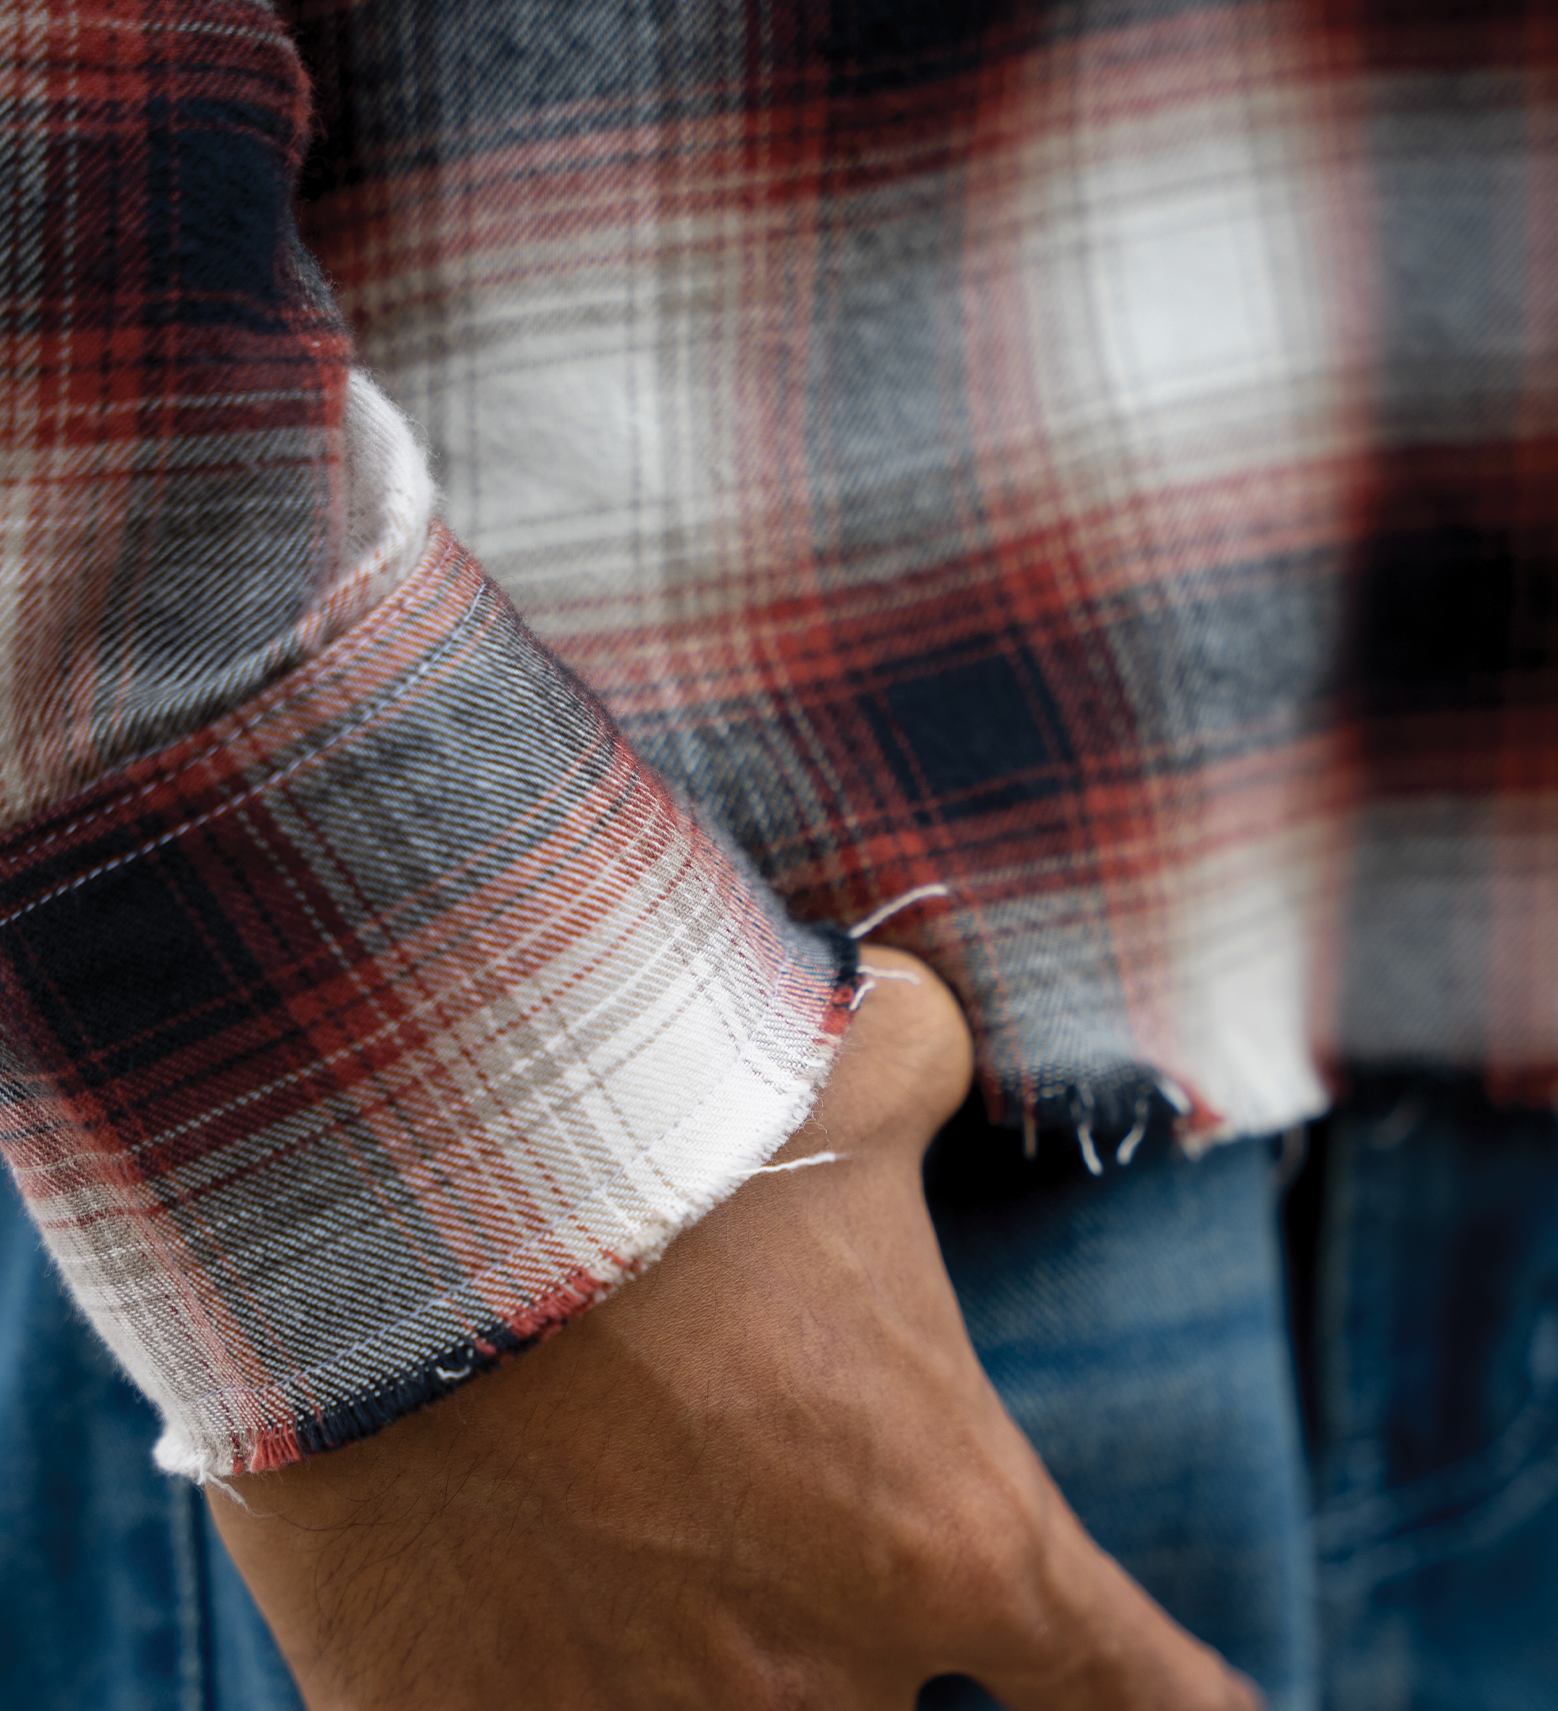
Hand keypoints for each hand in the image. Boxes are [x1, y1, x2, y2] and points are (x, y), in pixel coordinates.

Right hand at [209, 947, 1261, 1709]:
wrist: (387, 1181)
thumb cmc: (655, 1117)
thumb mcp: (860, 1057)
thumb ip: (929, 1074)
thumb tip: (928, 1039)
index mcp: (952, 1533)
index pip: (1138, 1687)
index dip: (1183, 1702)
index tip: (1199, 1705)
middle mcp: (817, 1684)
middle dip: (882, 1639)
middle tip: (822, 1544)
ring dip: (723, 1664)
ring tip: (662, 1550)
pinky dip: (552, 1675)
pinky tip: (520, 1597)